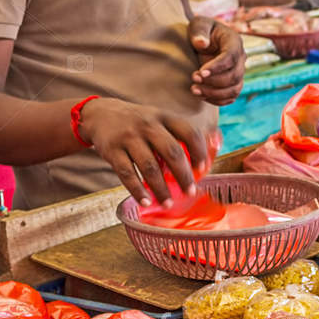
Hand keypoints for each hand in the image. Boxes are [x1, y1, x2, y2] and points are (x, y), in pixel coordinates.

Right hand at [78, 97, 209, 203]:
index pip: (188, 131)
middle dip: (183, 175)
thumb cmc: (139, 122)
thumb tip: (217, 142)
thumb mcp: (160, 119)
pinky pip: (127, 174)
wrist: (100, 114)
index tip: (203, 168)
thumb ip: (183, 132)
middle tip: (190, 192)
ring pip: (149, 166)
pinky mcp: (112, 151)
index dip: (199, 150)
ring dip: (161, 188)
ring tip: (168, 203)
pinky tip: (145, 201)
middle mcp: (148, 125)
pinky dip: (137, 190)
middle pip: (172, 151)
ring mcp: (129, 138)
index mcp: (164, 117)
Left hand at [188, 17, 244, 105]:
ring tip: (194, 90)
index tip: (200, 72)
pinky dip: (217, 100)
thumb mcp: (198, 25)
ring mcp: (239, 72)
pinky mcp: (233, 83)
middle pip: (234, 76)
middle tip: (194, 79)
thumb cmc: (200, 30)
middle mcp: (240, 58)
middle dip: (213, 81)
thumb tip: (201, 43)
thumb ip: (199, 32)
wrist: (203, 41)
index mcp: (234, 41)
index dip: (217, 67)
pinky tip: (201, 97)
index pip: (231, 57)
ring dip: (214, 94)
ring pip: (234, 89)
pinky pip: (230, 97)